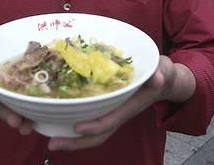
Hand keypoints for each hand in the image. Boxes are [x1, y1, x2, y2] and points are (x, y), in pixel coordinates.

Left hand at [47, 56, 193, 150]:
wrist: (163, 80)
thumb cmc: (161, 73)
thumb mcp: (163, 69)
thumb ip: (161, 73)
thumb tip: (158, 78)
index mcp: (130, 105)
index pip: (111, 120)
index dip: (94, 126)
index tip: (77, 127)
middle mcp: (119, 112)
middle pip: (97, 134)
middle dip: (76, 142)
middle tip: (52, 143)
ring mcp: (112, 112)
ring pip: (91, 132)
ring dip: (72, 139)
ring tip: (50, 140)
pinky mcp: (106, 107)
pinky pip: (89, 120)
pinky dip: (73, 123)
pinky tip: (56, 120)